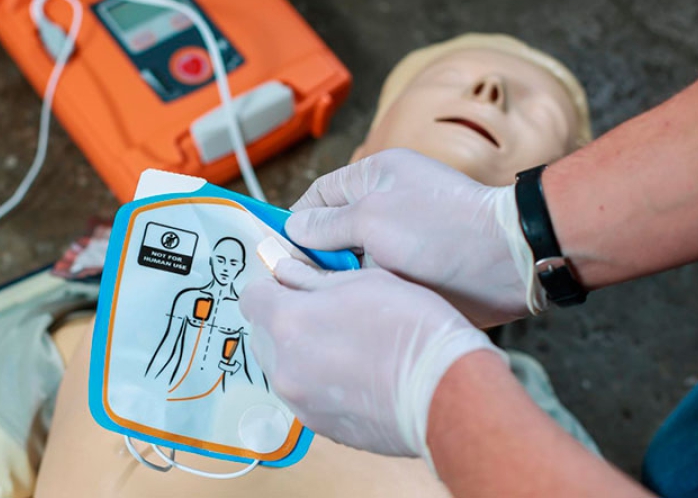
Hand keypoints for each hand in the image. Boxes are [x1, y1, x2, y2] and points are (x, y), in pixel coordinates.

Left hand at [239, 259, 501, 461]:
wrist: (447, 392)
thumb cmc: (413, 328)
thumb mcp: (364, 282)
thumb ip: (313, 278)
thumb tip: (285, 271)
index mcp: (288, 321)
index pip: (251, 297)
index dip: (271, 287)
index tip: (290, 284)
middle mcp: (283, 365)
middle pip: (262, 334)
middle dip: (283, 320)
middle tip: (323, 312)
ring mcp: (300, 401)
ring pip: (281, 367)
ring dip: (298, 353)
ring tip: (344, 344)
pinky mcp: (320, 426)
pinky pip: (303, 395)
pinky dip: (317, 382)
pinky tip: (353, 372)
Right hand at [286, 148, 545, 326]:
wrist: (507, 264)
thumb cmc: (442, 230)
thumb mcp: (373, 219)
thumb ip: (327, 225)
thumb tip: (294, 229)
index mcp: (374, 178)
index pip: (318, 196)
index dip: (294, 223)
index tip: (273, 253)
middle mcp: (383, 207)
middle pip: (331, 231)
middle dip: (315, 256)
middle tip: (293, 286)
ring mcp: (398, 241)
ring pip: (349, 262)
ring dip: (339, 280)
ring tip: (322, 302)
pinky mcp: (410, 272)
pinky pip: (373, 282)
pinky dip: (361, 295)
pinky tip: (349, 311)